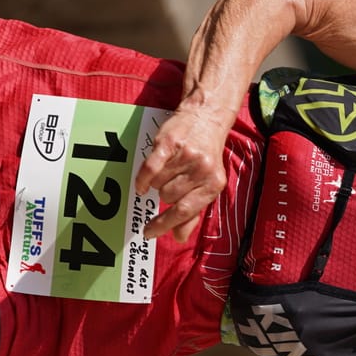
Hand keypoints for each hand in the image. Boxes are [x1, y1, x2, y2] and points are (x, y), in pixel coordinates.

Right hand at [135, 106, 231, 241]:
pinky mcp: (170, 143)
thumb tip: (179, 238)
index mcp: (213, 185)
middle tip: (172, 182)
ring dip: (157, 182)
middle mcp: (202, 170)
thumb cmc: (205, 156)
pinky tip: (142, 182)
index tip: (149, 233)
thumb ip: (193, 213)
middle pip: (168, 197)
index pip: (185, 211)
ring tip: (168, 170)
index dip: (164, 225)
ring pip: (158, 184)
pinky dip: (143, 178)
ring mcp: (186, 156)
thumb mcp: (207, 185)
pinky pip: (150, 168)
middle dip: (165, 194)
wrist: (206, 117)